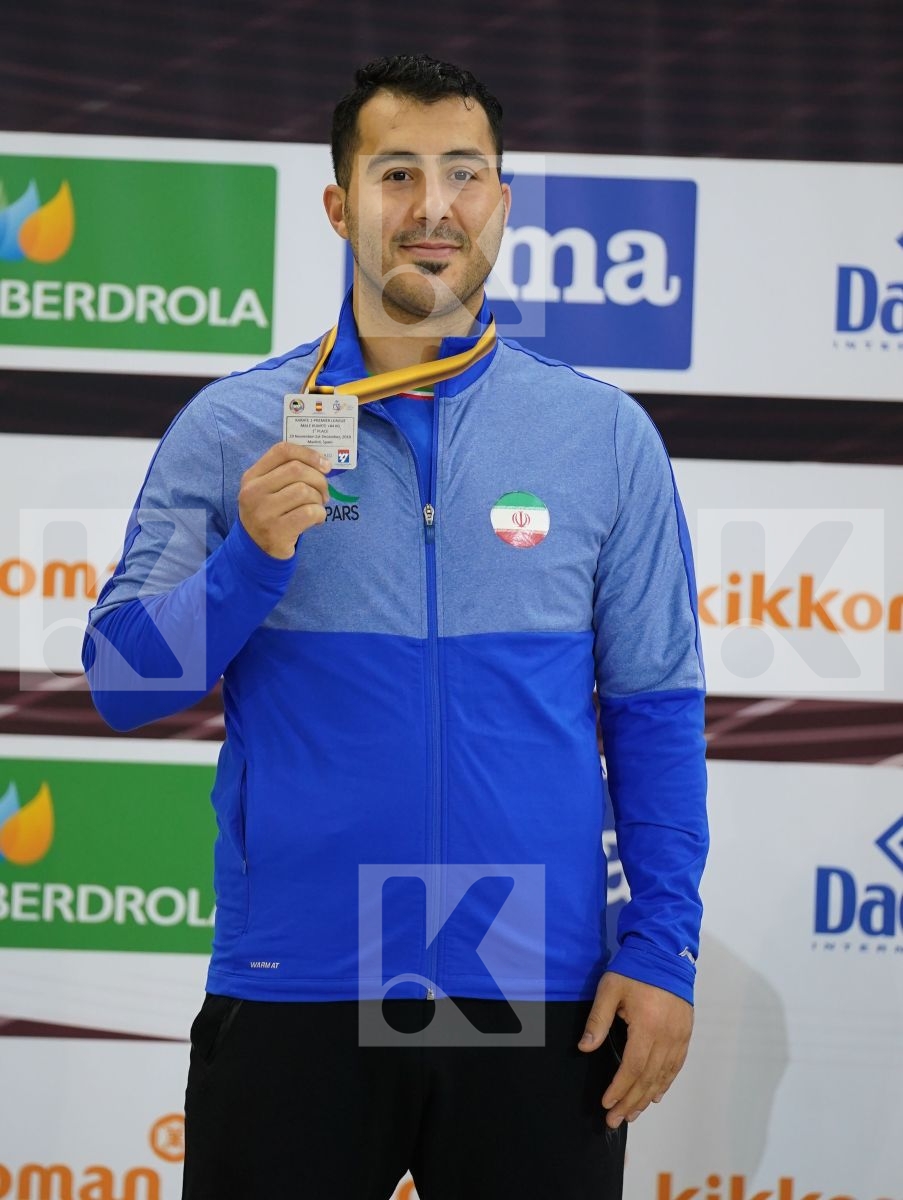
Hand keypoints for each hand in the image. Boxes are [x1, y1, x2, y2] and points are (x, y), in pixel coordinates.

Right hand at [238, 443, 331, 558]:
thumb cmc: (270, 513)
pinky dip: (320, 514)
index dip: (309, 454)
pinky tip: (316, 520)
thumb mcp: (267, 490)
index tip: (325, 465)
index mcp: (251, 476)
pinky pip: (310, 513)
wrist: (256, 550)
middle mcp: (253, 492)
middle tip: (324, 493)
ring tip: (316, 507)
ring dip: (318, 499)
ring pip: (305, 491)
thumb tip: (322, 463)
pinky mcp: (276, 531)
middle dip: (319, 480)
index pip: (282, 451)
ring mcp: (263, 512)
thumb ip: (286, 473)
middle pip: (297, 469)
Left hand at [577, 971, 692, 1128]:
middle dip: (630, 1101)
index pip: (633, 1067)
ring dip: (646, 1097)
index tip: (606, 1104)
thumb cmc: (634, 970)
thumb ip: (597, 1020)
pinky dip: (665, 1083)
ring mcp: (679, 1036)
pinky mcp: (686, 1033)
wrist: (666, 953)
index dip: (620, 1089)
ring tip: (632, 1114)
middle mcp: (667, 1036)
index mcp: (648, 1026)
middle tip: (615, 1119)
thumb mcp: (609, 989)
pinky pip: (676, 1065)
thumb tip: (584, 1048)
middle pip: (648, 1078)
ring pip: (663, 1076)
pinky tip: (655, 1094)